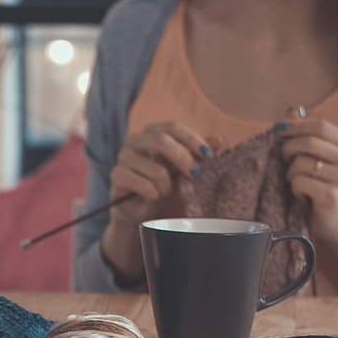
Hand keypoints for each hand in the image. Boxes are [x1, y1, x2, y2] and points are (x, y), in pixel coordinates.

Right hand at [100, 122, 209, 282]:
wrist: (139, 210)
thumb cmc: (162, 186)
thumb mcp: (184, 171)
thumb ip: (200, 156)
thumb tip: (220, 140)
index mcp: (152, 133)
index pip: (173, 127)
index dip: (192, 139)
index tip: (208, 155)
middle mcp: (135, 140)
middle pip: (161, 141)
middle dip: (183, 159)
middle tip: (196, 175)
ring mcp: (123, 156)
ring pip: (154, 168)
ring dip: (166, 185)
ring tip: (165, 192)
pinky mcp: (116, 175)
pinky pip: (142, 184)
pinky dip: (153, 194)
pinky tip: (152, 197)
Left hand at [281, 119, 337, 243]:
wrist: (337, 221)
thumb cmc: (325, 185)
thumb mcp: (322, 158)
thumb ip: (309, 134)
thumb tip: (291, 110)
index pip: (321, 126)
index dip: (296, 125)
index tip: (278, 129)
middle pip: (310, 142)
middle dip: (288, 149)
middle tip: (284, 160)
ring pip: (301, 163)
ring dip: (291, 173)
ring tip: (297, 182)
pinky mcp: (332, 196)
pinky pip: (299, 182)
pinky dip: (294, 188)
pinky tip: (303, 195)